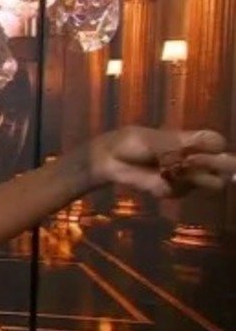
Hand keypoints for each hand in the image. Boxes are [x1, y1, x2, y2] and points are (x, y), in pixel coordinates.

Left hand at [87, 127, 231, 196]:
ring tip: (170, 170)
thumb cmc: (130, 142)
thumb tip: (195, 150)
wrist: (109, 161)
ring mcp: (184, 176)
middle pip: (222, 165)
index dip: (217, 147)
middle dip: (216, 166)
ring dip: (193, 177)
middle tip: (193, 163)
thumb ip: (175, 144)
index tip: (208, 150)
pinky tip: (158, 179)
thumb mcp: (152, 139)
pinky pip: (183, 191)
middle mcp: (192, 158)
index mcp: (189, 140)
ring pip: (207, 182)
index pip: (217, 143)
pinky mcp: (173, 190)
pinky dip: (173, 186)